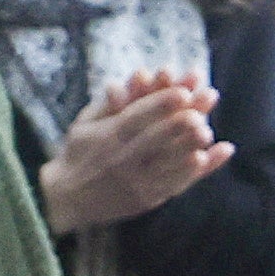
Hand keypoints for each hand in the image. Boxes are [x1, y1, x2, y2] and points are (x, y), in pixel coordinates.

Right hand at [40, 68, 226, 232]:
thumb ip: (111, 102)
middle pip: (155, 140)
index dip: (160, 104)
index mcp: (107, 137)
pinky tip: (207, 156)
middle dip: (179, 123)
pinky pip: (173, 185)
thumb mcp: (85, 122)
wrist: (66, 199)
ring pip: (167, 164)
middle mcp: (122, 160)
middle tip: (199, 112)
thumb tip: (137, 76)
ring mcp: (135, 183)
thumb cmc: (79, 151)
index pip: (136, 118)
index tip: (183, 91)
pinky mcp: (146, 200)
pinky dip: (192, 171)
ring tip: (208, 132)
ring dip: (189, 147)